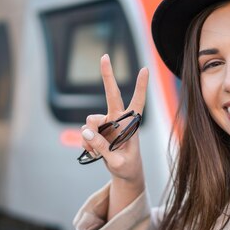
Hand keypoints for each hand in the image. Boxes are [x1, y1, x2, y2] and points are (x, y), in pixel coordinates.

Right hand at [81, 54, 147, 185]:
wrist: (124, 173)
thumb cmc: (127, 167)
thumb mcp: (116, 161)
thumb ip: (102, 147)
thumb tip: (86, 131)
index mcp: (131, 125)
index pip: (138, 103)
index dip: (141, 86)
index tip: (145, 69)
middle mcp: (118, 120)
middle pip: (111, 95)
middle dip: (107, 76)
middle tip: (105, 56)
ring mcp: (106, 124)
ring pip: (90, 122)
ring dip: (89, 138)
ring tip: (97, 154)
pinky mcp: (96, 130)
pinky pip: (84, 133)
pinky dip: (86, 144)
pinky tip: (93, 153)